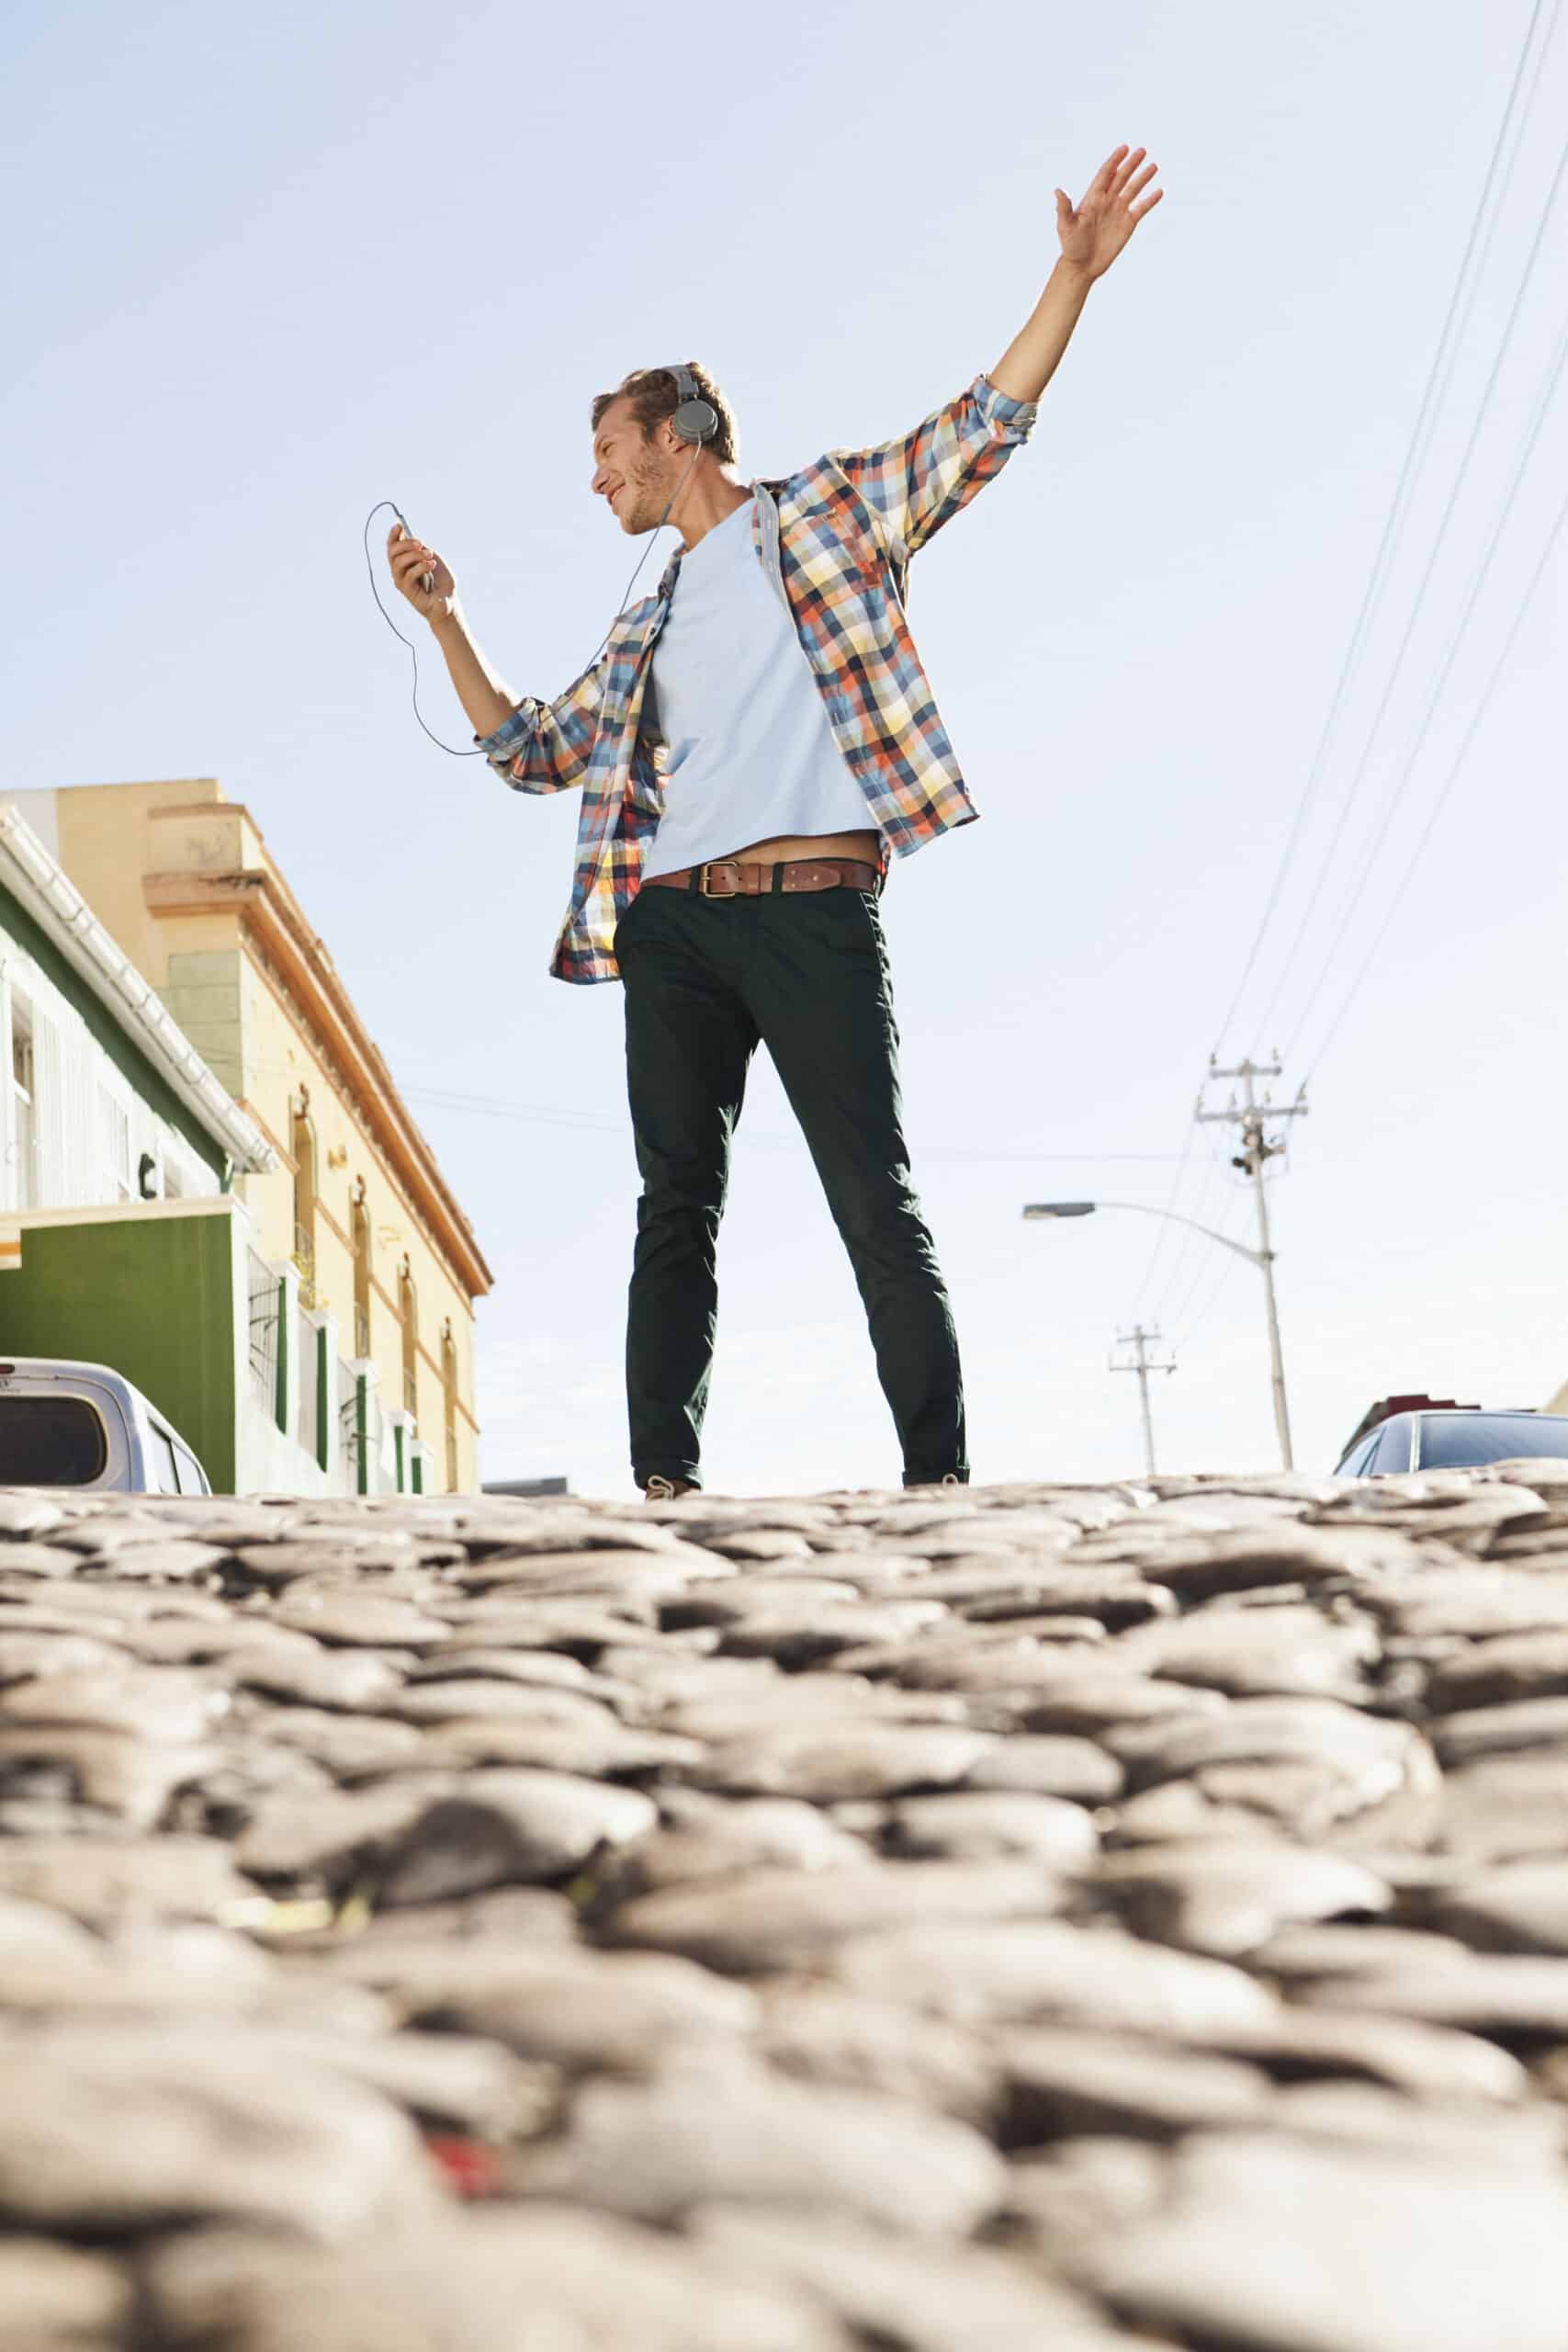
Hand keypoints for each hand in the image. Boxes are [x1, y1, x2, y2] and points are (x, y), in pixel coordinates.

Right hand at [386, 523, 456, 622]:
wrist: (450, 601)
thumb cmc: (442, 582)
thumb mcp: (433, 559)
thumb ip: (422, 549)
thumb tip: (413, 540)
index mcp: (404, 562)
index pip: (392, 547)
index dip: (393, 535)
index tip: (399, 525)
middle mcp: (399, 571)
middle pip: (392, 552)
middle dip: (405, 544)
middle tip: (421, 543)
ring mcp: (401, 581)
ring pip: (398, 562)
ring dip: (415, 555)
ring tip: (430, 556)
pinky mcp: (407, 591)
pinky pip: (409, 574)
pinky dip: (421, 566)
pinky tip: (432, 565)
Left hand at [1054, 145, 1162, 279]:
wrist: (1082, 266)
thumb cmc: (1071, 246)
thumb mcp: (1065, 227)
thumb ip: (1064, 208)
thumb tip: (1057, 191)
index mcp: (1093, 198)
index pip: (1106, 174)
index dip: (1114, 161)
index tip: (1124, 148)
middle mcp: (1107, 201)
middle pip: (1121, 177)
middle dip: (1131, 164)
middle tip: (1142, 151)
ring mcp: (1118, 211)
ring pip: (1133, 189)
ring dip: (1143, 178)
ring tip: (1153, 166)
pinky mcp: (1127, 224)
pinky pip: (1141, 209)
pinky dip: (1150, 201)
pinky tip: (1158, 192)